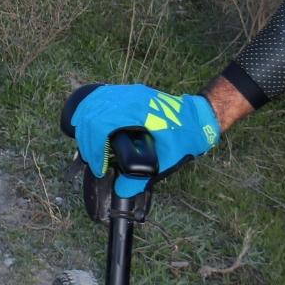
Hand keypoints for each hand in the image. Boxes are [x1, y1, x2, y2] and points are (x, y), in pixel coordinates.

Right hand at [62, 84, 219, 196]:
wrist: (199, 118)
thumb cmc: (187, 136)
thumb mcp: (168, 159)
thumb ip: (144, 178)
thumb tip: (121, 191)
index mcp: (138, 110)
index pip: (101, 124)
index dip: (94, 148)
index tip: (99, 167)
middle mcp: (129, 97)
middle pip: (91, 115)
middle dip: (87, 142)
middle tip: (93, 163)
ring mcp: (126, 92)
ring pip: (91, 105)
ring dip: (85, 128)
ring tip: (90, 150)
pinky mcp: (125, 94)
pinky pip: (98, 101)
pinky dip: (89, 116)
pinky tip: (89, 131)